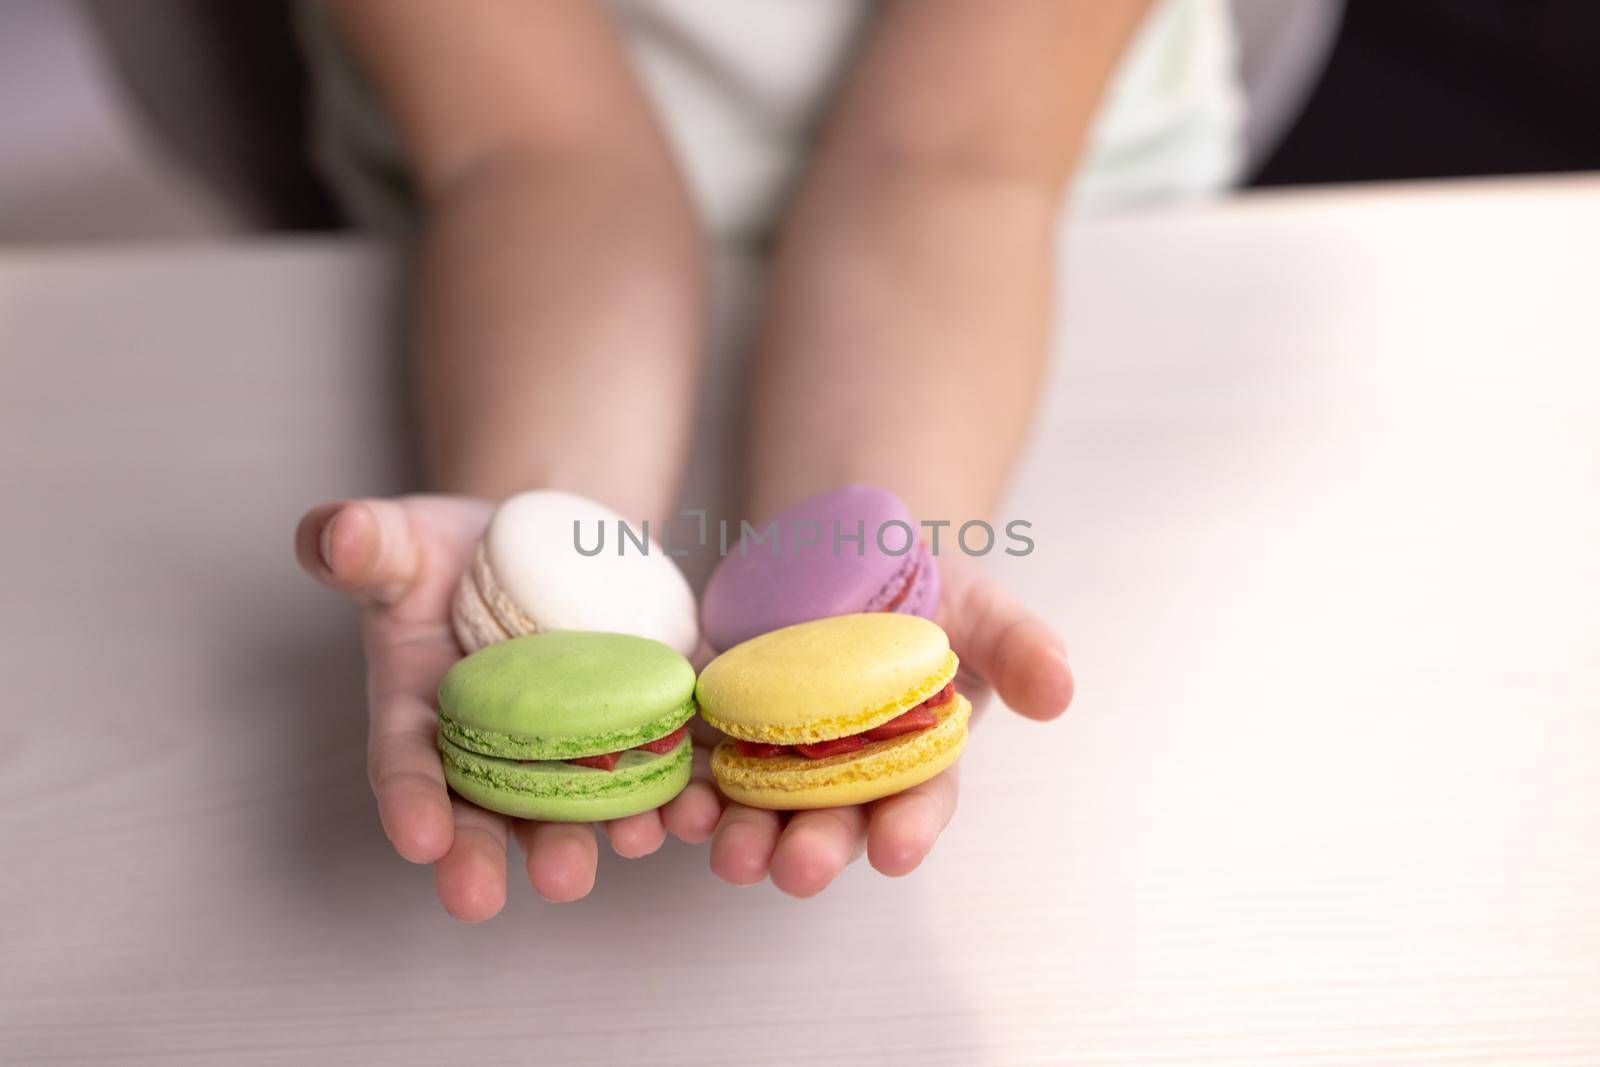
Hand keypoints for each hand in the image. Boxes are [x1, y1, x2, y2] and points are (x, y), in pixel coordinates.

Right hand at [294, 496, 723, 919]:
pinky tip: (698, 808)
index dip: (411, 802)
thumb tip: (340, 534)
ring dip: (604, 832)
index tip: (420, 839)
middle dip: (500, 855)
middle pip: (492, 813)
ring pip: (579, 807)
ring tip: (630, 846)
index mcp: (421, 715)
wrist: (534, 542)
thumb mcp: (400, 541)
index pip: (407, 765)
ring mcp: (567, 747)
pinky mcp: (633, 725)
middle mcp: (492, 751)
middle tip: (501, 891)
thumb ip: (362, 545)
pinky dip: (678, 792)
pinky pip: (656, 766)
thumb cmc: (449, 554)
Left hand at [702, 552, 1073, 895]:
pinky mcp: (722, 723)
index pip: (917, 801)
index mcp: (915, 756)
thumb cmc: (927, 593)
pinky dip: (686, 790)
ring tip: (723, 850)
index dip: (909, 828)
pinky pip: (700, 764)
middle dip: (812, 848)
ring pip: (759, 808)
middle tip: (793, 869)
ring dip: (740, 834)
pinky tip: (672, 804)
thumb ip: (1021, 648)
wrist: (849, 548)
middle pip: (831, 820)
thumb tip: (1060, 690)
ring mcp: (779, 752)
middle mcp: (844, 771)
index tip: (895, 852)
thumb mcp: (981, 608)